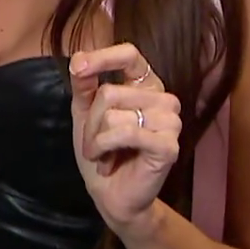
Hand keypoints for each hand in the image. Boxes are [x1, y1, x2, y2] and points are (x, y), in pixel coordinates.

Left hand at [69, 44, 182, 234]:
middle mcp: (163, 99)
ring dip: (97, 138)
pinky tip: (109, 162)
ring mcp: (170, 122)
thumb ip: (84, 83)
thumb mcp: (85, 112)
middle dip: (91, 121)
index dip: (104, 57)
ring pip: (114, 113)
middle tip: (96, 142)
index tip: (78, 67)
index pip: (130, 55)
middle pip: (110, 91)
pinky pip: (125, 132)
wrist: (110, 193)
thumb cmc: (101, 150)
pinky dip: (106, 147)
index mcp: (146, 86)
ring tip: (104, 154)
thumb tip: (79, 59)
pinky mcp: (169, 145)